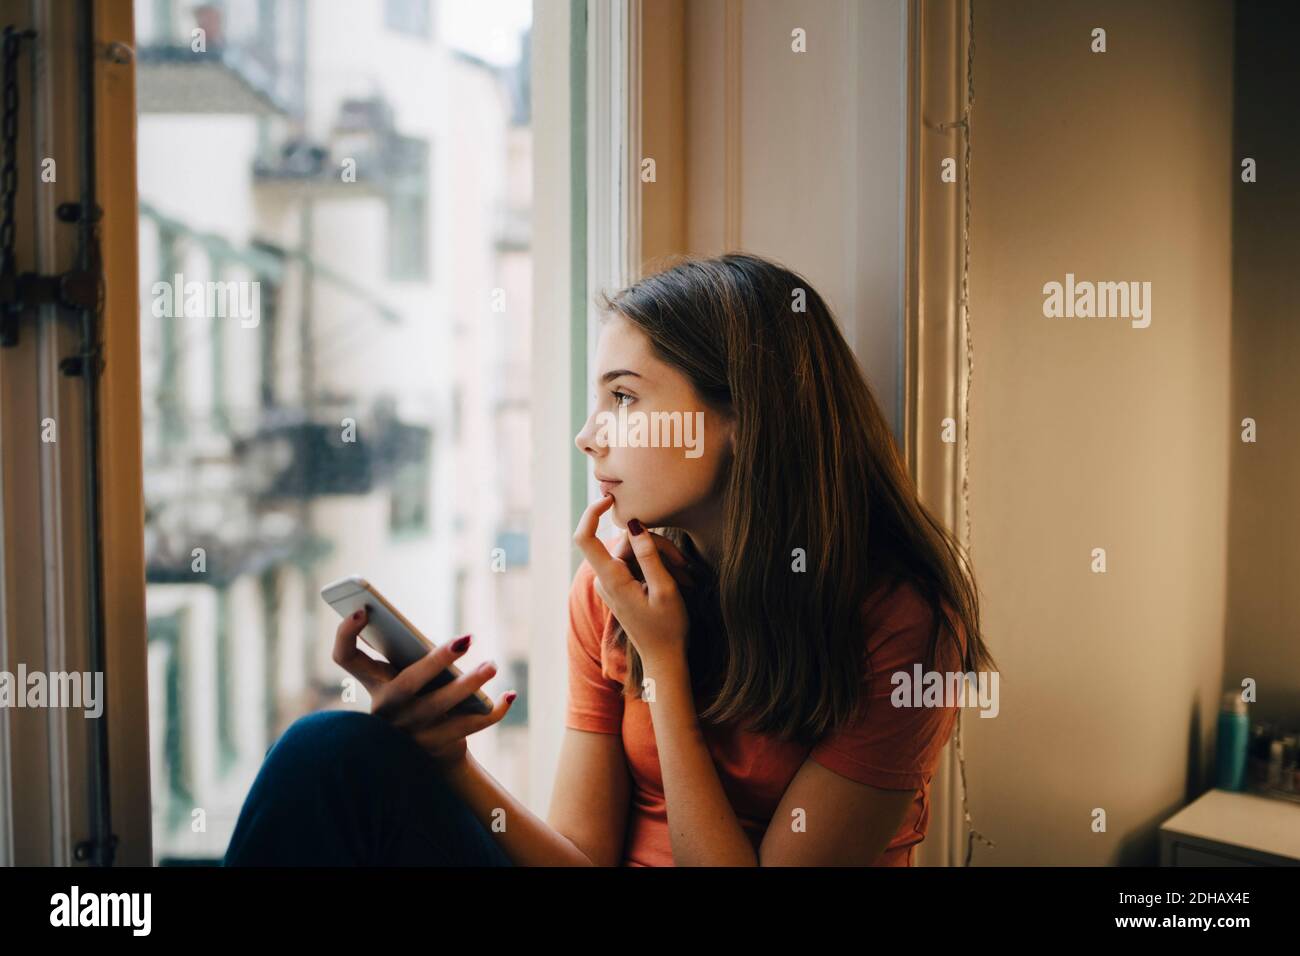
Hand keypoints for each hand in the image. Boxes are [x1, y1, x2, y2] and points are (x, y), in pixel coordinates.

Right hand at [332, 607, 516, 771]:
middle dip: (436, 661)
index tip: (362, 609)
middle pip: (407, 684)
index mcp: (375, 683)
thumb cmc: (420, 700)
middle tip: (466, 639)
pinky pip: (469, 726)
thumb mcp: (410, 678)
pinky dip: (493, 711)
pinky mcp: (436, 746)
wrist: (430, 755)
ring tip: (492, 665)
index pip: (345, 657)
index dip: (345, 633)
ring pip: (440, 706)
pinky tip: (510, 695)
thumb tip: (455, 645)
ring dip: (470, 684)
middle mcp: (387, 709)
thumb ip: (418, 659)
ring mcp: (409, 732)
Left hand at [572, 494, 689, 671]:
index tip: (611, 499)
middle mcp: (605, 579)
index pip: (585, 537)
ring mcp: (611, 582)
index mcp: (611, 579)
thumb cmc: (667, 628)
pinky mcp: (620, 585)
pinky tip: (675, 581)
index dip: (592, 512)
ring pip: (634, 551)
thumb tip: (634, 524)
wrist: (663, 658)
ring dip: (660, 559)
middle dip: (655, 546)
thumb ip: (649, 556)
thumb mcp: (665, 590)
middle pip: (625, 542)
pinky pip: (635, 563)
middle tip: (683, 566)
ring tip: (684, 579)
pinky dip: (655, 566)